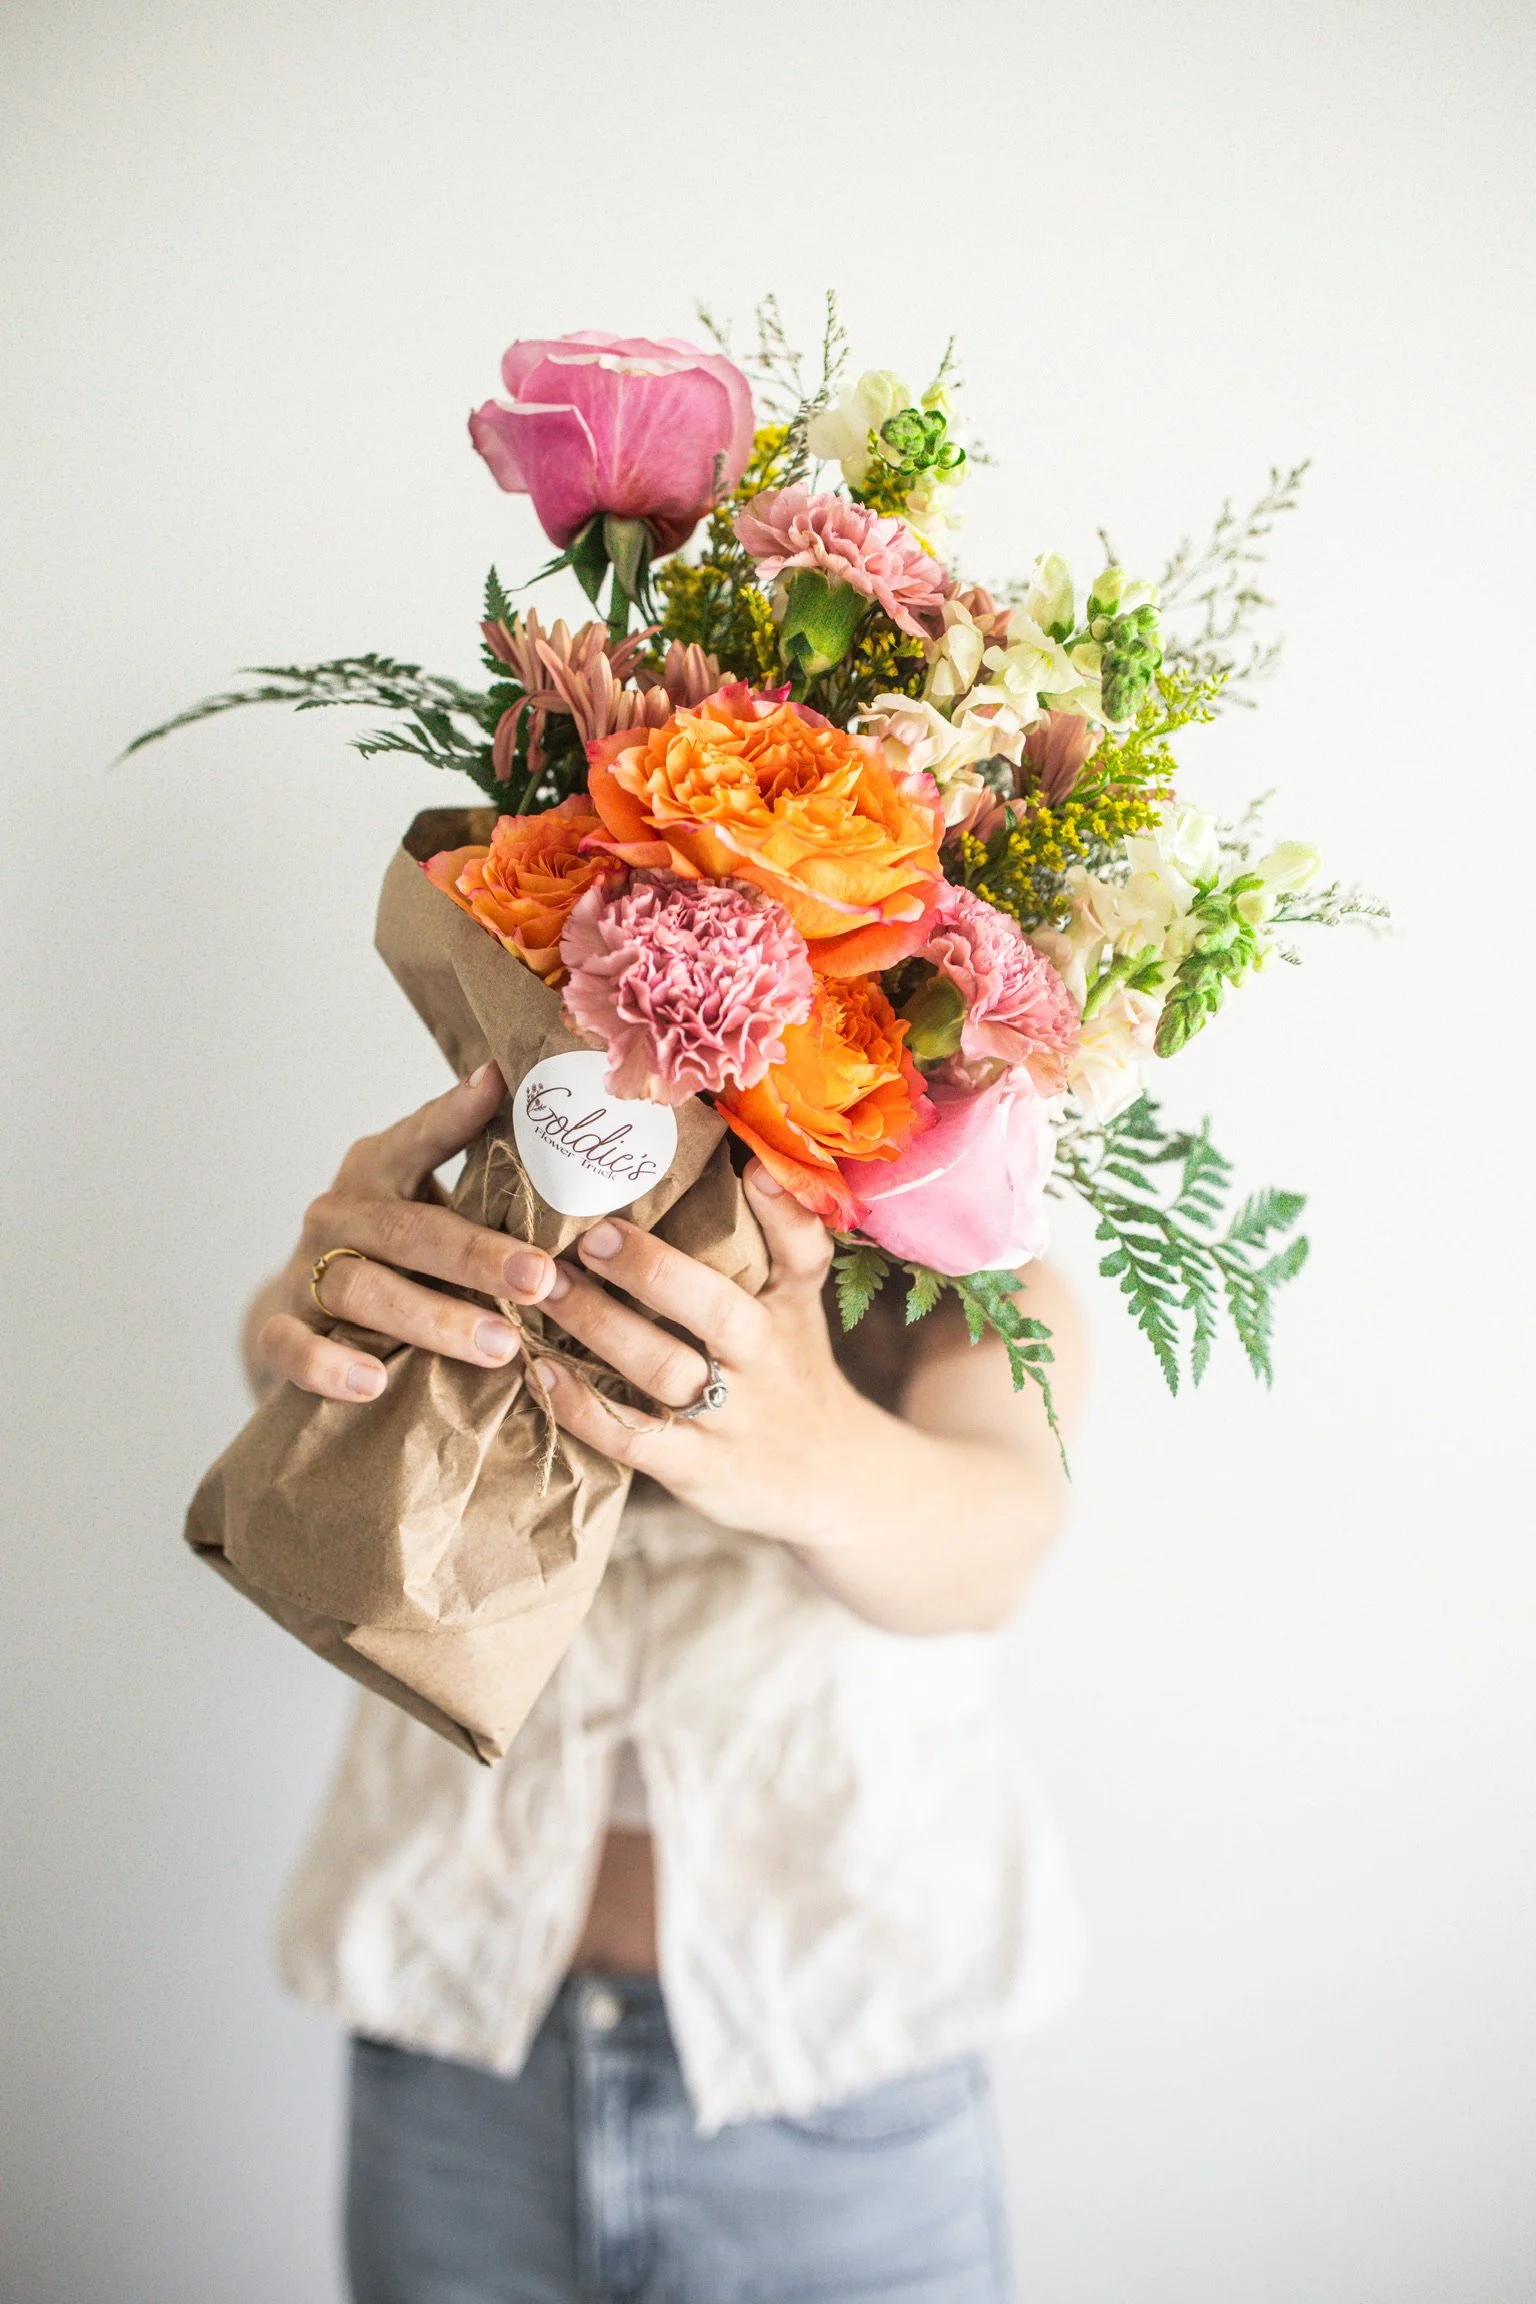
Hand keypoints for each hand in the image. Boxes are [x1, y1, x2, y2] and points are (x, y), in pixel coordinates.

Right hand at [250, 1062, 557, 1403]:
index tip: (499, 1087)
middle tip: (539, 1278)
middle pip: (407, 1230)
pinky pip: (294, 1347)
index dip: (456, 1114)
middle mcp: (340, 1213)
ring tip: (500, 1346)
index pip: (419, 1137)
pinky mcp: (280, 1329)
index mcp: (380, 1170)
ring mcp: (304, 1271)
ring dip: (433, 1319)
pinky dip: (330, 1365)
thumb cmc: (400, 1255)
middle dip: (476, 1256)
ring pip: (361, 1289)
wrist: (311, 1313)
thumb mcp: (436, 1207)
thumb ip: (487, 1184)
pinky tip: (374, 1382)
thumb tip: (572, 1137)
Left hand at [532, 1161, 870, 1544]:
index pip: (801, 1253)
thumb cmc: (790, 1368)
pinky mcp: (695, 1468)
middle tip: (588, 1232)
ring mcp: (731, 1419)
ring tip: (544, 1288)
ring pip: (663, 1371)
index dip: (778, 1210)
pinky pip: (632, 1437)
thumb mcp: (798, 1303)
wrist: (828, 1480)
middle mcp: (766, 1361)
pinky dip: (583, 1405)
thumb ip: (779, 1235)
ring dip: (599, 1327)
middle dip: (651, 1270)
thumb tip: (749, 1154)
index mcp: (789, 1308)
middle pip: (716, 1311)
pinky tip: (539, 1370)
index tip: (744, 1167)